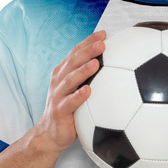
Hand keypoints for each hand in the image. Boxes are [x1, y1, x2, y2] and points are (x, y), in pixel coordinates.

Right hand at [36, 29, 105, 152]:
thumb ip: (90, 78)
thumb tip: (116, 67)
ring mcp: (58, 95)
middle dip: (87, 50)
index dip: (88, 42)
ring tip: (96, 63)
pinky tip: (88, 91)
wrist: (51, 134)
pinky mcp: (59, 111)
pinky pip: (69, 103)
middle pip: (73, 61)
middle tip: (102, 43)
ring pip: (70, 80)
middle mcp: (59, 81)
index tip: (104, 33)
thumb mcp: (77, 90)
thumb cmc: (69, 110)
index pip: (76, 52)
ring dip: (83, 71)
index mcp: (64, 73)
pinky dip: (78, 96)